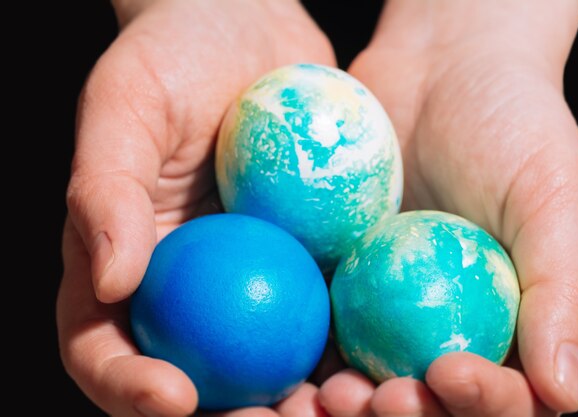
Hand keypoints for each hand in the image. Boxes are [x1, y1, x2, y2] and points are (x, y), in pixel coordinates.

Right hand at [57, 0, 334, 414]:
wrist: (248, 26)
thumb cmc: (172, 58)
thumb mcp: (124, 107)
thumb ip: (105, 191)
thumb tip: (110, 281)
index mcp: (126, 265)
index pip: (105, 347)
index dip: (128, 386)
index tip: (171, 397)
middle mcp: (189, 287)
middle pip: (196, 377)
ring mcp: (255, 281)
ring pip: (270, 364)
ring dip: (303, 399)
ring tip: (339, 402)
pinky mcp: (312, 262)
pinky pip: (331, 314)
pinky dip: (353, 345)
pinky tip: (381, 355)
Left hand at [319, 1, 577, 415]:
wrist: (440, 68)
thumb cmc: (514, 127)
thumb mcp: (555, 198)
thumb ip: (563, 292)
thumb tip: (561, 393)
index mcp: (504, 321)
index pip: (501, 393)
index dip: (481, 404)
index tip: (449, 373)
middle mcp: (441, 323)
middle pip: (423, 397)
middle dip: (401, 415)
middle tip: (373, 399)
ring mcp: (382, 304)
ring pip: (362, 373)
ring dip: (341, 401)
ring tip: (323, 395)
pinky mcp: (334, 275)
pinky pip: (314, 319)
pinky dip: (298, 346)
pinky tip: (282, 355)